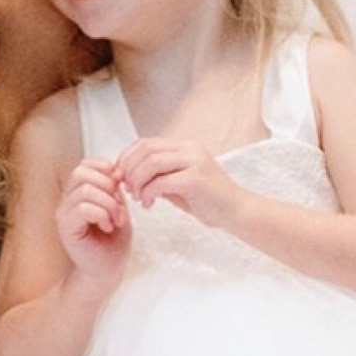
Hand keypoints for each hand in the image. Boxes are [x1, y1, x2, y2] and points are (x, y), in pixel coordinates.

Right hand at [56, 157, 131, 281]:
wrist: (107, 271)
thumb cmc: (112, 244)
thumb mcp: (119, 208)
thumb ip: (115, 189)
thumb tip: (116, 171)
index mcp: (78, 192)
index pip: (85, 164)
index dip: (105, 170)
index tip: (120, 188)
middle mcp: (66, 200)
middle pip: (81, 172)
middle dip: (107, 186)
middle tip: (119, 207)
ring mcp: (63, 213)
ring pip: (85, 190)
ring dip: (108, 203)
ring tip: (115, 220)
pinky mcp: (66, 227)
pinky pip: (83, 207)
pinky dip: (102, 214)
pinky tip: (108, 227)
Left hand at [117, 138, 237, 226]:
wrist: (236, 212)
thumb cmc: (207, 201)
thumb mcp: (177, 185)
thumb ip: (157, 176)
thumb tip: (128, 176)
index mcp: (185, 147)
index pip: (146, 143)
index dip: (127, 157)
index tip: (119, 176)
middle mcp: (190, 149)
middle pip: (146, 149)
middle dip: (129, 169)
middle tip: (126, 188)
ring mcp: (194, 161)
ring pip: (152, 162)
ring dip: (137, 181)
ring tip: (137, 197)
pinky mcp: (196, 179)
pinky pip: (161, 181)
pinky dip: (148, 193)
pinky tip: (148, 204)